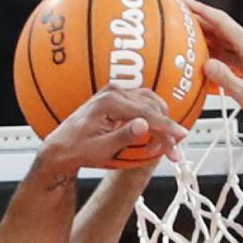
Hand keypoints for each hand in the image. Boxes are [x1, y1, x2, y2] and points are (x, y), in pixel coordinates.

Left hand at [37, 87, 186, 175]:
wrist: (61, 146)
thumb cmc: (78, 150)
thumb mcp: (101, 150)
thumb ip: (124, 137)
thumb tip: (145, 125)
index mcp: (110, 102)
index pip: (146, 113)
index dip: (166, 127)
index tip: (181, 138)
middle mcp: (114, 91)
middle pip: (152, 106)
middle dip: (165, 129)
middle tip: (171, 151)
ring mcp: (116, 92)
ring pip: (151, 102)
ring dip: (161, 122)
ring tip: (163, 145)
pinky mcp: (118, 97)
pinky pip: (143, 103)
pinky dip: (153, 116)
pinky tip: (154, 132)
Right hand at [187, 1, 242, 145]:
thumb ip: (224, 78)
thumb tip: (208, 65)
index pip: (222, 22)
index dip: (202, 11)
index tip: (187, 4)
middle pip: (223, 27)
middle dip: (201, 21)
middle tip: (181, 19)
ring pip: (226, 39)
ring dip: (208, 36)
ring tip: (189, 35)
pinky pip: (231, 50)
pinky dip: (217, 49)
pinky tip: (206, 53)